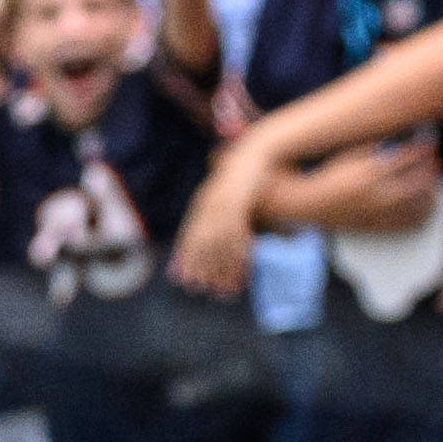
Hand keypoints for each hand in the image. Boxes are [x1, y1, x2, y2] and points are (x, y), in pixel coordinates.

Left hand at [166, 145, 264, 293]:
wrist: (256, 151)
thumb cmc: (244, 175)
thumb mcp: (227, 194)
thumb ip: (220, 213)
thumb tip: (221, 236)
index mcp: (202, 204)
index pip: (189, 238)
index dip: (187, 261)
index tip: (186, 280)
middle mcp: (207, 206)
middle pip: (201, 245)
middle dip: (203, 270)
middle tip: (205, 290)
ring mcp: (221, 205)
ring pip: (218, 244)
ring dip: (222, 268)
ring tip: (226, 287)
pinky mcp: (239, 202)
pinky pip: (236, 233)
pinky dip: (239, 252)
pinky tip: (243, 267)